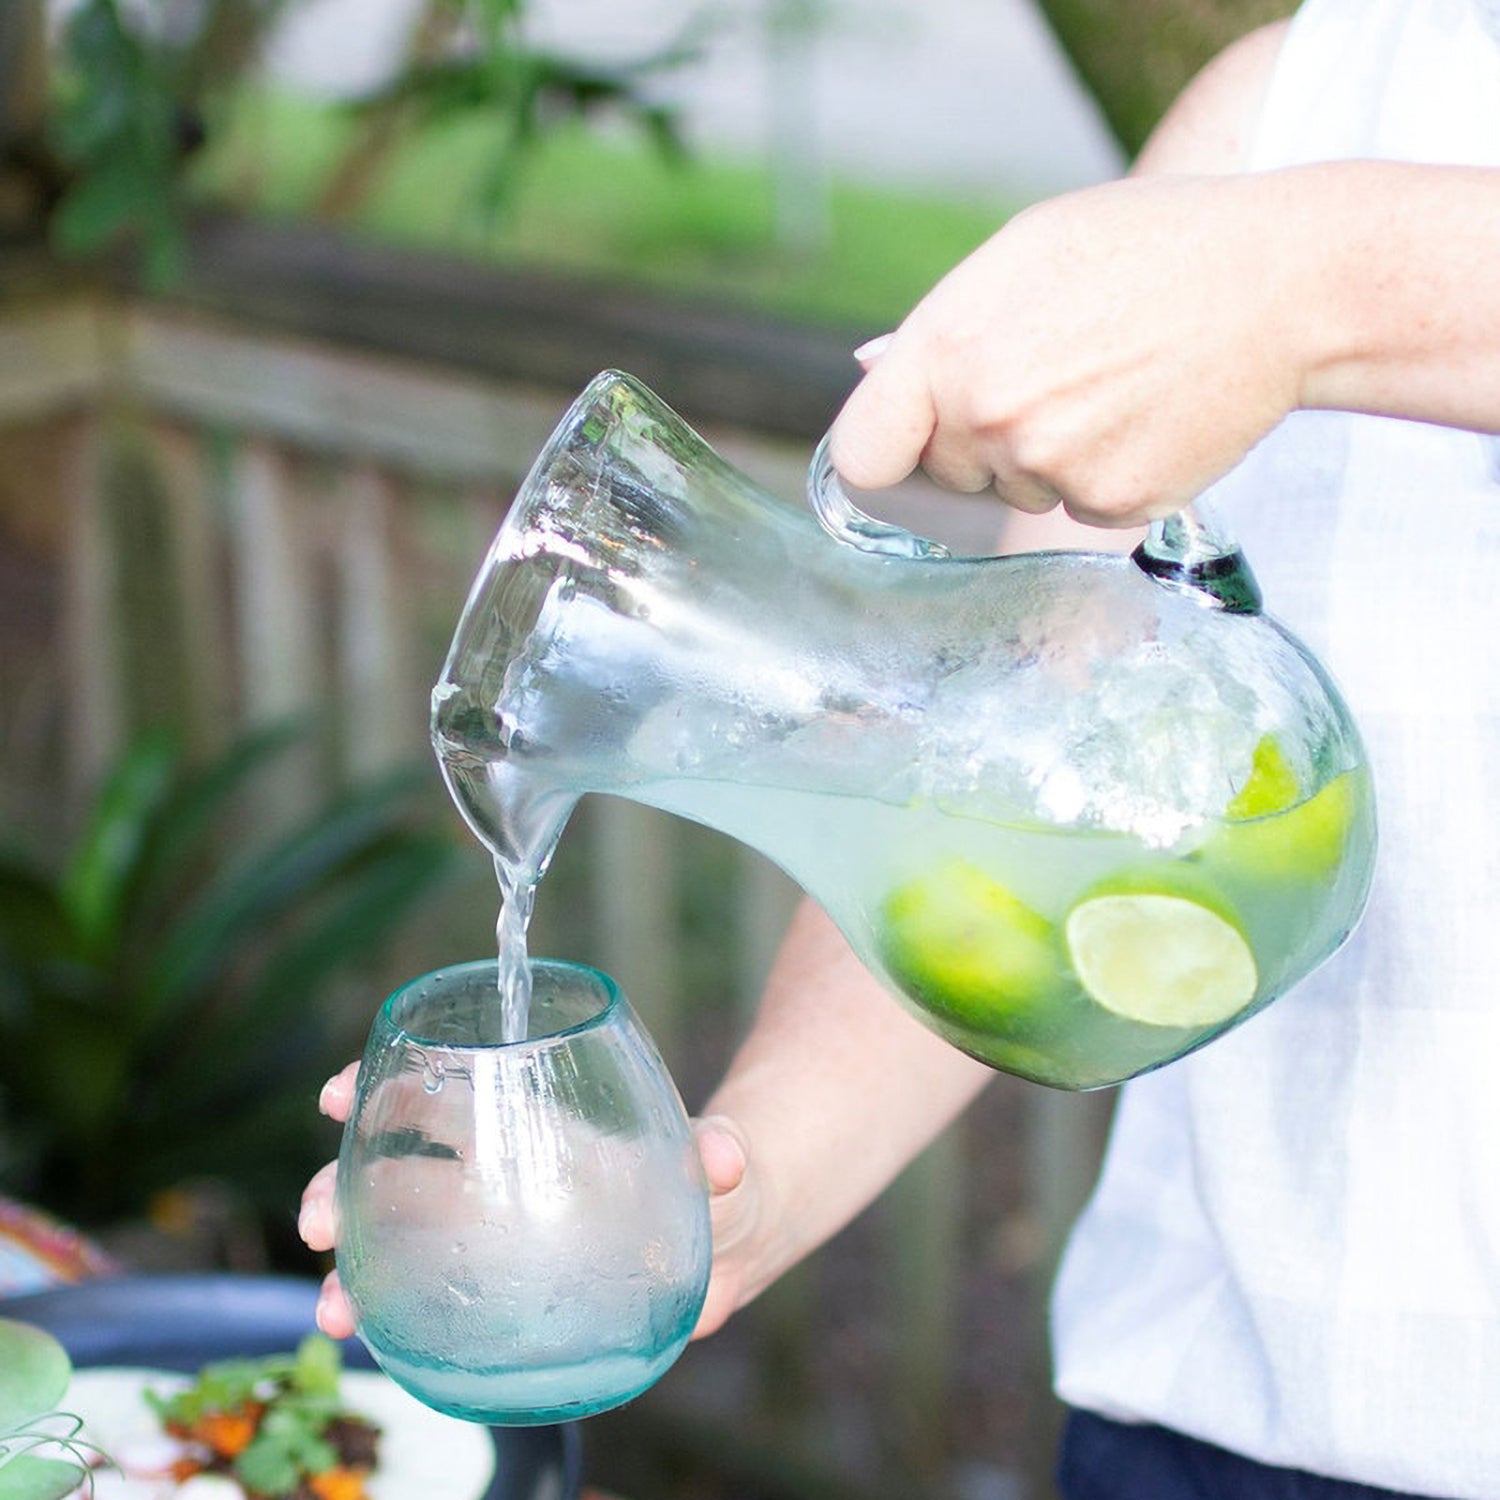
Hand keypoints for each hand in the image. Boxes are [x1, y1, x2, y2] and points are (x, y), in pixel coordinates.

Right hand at [299, 1067, 760, 1342]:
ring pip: (395, 1238)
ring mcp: (495, 1235)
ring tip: (332, 1305)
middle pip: (397, 1168)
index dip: (385, 1081)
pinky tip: (360, 1333)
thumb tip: (724, 1158)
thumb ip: (721, 1155)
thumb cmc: (714, 1180)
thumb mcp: (721, 1163)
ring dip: (348, 1262)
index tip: (339, 1096)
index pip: (446, 1089)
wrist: (728, 1240)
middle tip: (317, 1221)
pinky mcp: (503, 1291)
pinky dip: (382, 1310)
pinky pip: (426, 1296)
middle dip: (340, 1185)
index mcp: (537, 1124)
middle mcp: (501, 1174)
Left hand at [830, 172, 1309, 527]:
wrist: (1280, 284)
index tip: (911, 440)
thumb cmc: (1146, 248)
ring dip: (1046, 454)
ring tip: (1111, 382)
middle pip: (945, 474)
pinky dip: (1104, 475)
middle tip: (1053, 374)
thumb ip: (939, 325)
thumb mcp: (1026, 251)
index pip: (863, 455)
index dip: (887, 447)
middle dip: (978, 438)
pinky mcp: (1110, 506)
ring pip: (1015, 489)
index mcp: (948, 349)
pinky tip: (1144, 415)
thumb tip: (865, 368)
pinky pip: (1077, 509)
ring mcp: (1050, 468)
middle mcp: (988, 418)